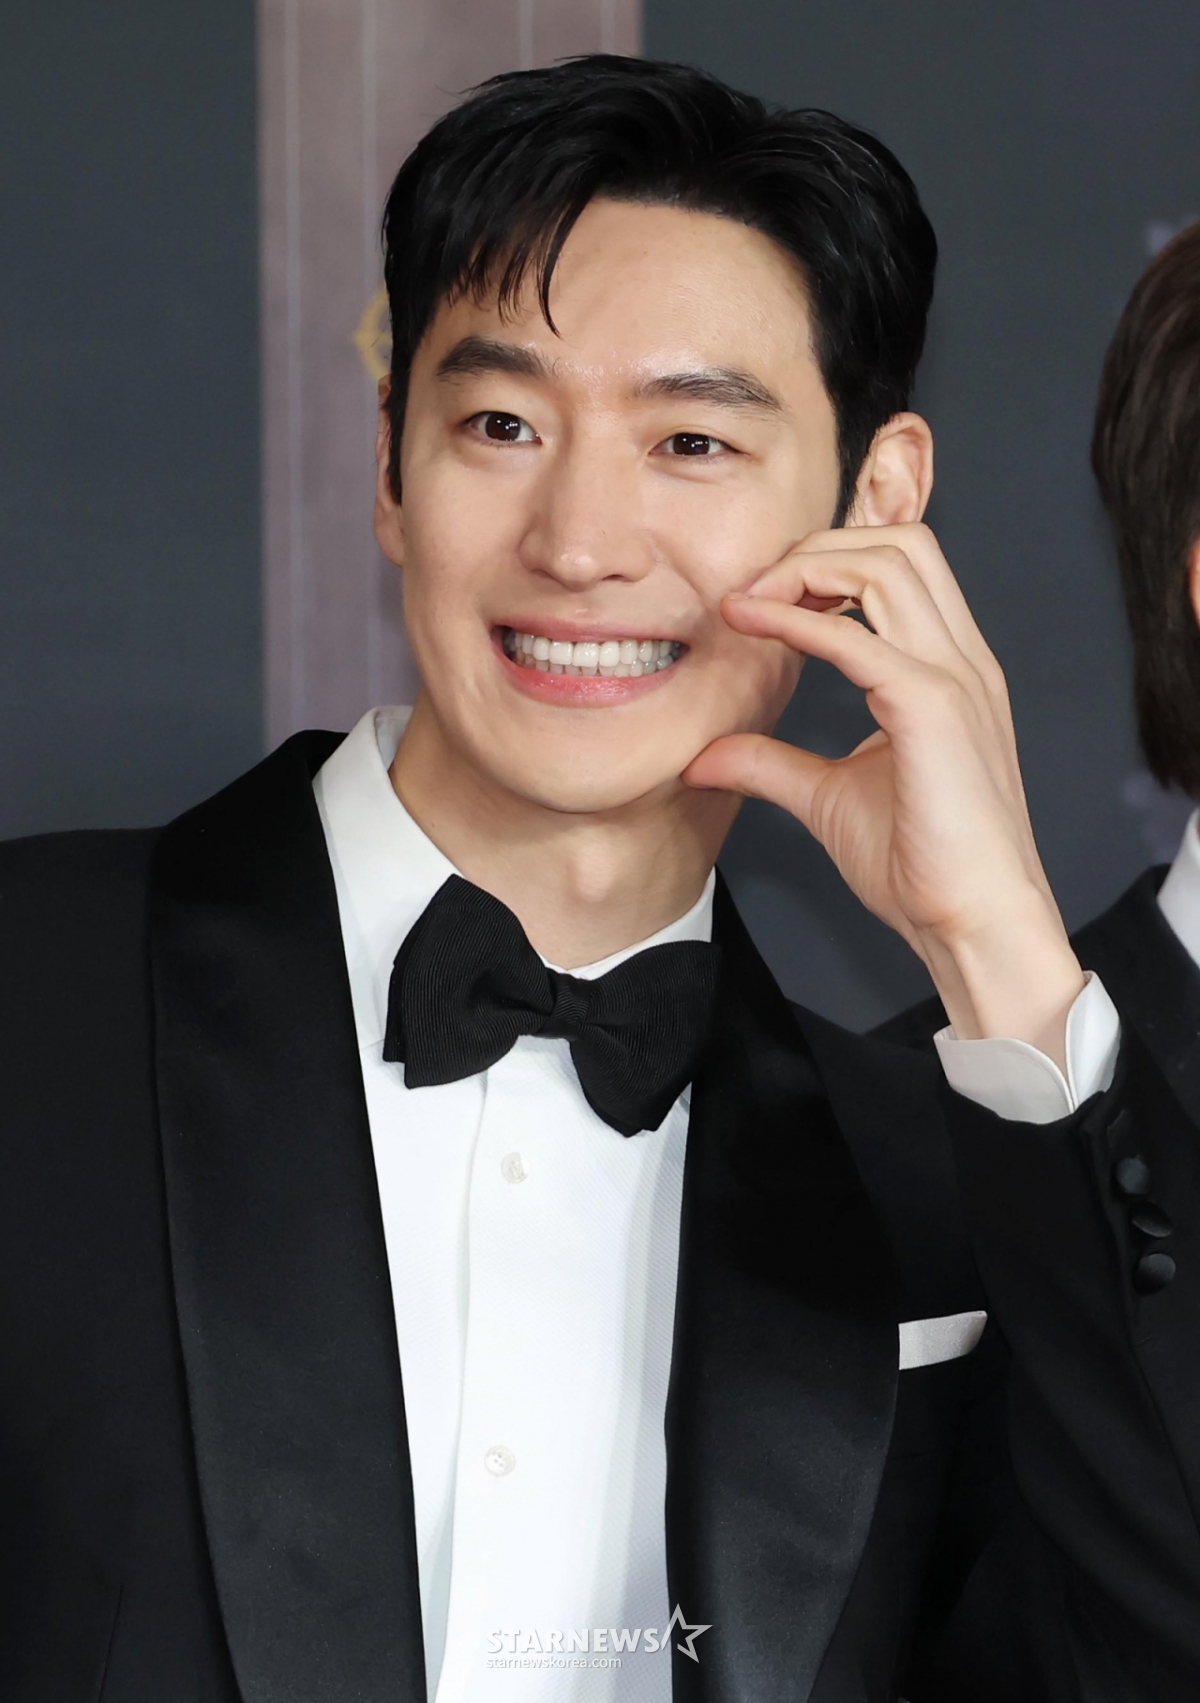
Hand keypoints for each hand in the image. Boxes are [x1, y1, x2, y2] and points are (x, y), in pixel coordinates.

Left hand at [684, 523, 1083, 1059]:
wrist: (974, 924)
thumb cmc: (923, 868)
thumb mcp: (829, 799)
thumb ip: (773, 764)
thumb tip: (705, 756)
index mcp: (952, 670)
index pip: (902, 566)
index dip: (826, 563)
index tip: (762, 598)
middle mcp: (962, 661)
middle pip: (900, 543)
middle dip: (818, 548)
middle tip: (754, 590)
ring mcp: (955, 679)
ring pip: (889, 563)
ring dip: (807, 569)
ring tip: (749, 603)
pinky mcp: (933, 710)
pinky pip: (857, 637)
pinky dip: (796, 621)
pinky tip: (749, 625)